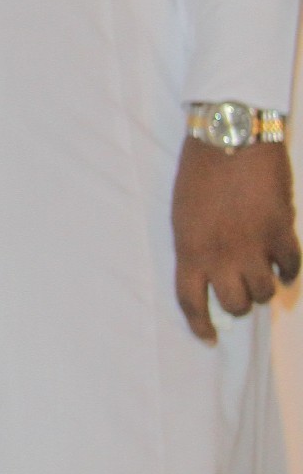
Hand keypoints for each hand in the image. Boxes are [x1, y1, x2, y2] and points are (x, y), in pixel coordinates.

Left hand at [171, 136, 299, 340]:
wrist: (229, 136)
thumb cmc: (199, 171)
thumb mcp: (184, 213)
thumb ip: (197, 246)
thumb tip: (214, 274)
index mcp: (188, 247)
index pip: (190, 300)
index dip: (199, 324)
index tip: (208, 337)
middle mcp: (219, 253)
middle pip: (234, 303)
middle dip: (239, 301)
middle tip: (241, 288)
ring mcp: (252, 245)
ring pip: (264, 292)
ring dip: (264, 286)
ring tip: (261, 271)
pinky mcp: (280, 231)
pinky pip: (290, 267)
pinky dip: (289, 270)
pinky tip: (283, 263)